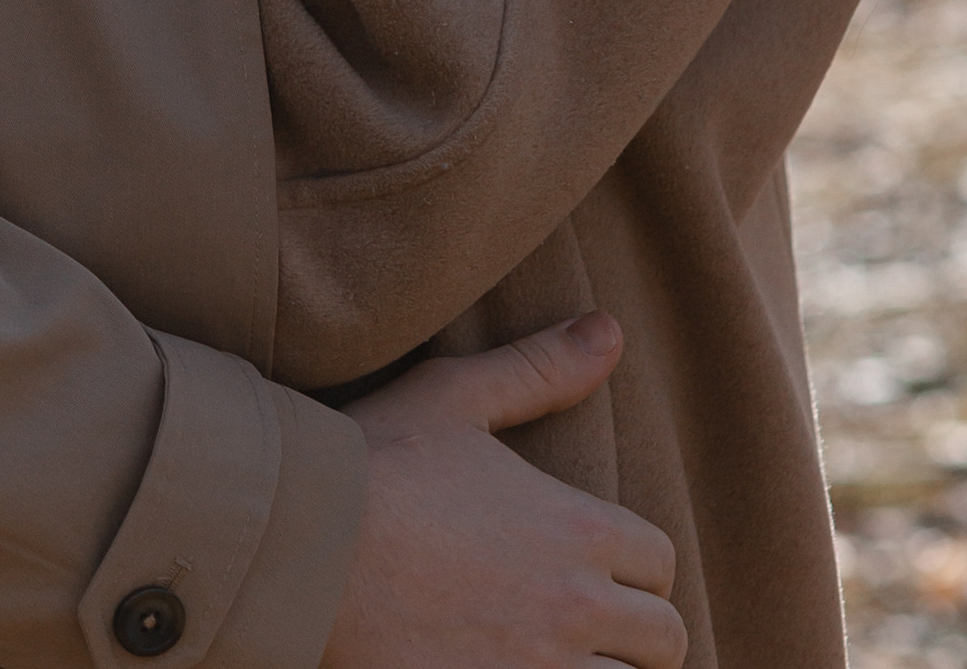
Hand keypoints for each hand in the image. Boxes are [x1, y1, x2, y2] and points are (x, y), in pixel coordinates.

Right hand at [323, 313, 686, 668]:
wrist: (302, 548)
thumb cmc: (375, 464)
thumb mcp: (457, 396)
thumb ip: (540, 368)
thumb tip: (609, 331)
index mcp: (578, 529)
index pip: (660, 563)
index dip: (639, 568)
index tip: (605, 573)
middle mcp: (575, 606)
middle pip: (664, 640)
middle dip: (639, 634)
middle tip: (597, 631)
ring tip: (570, 662)